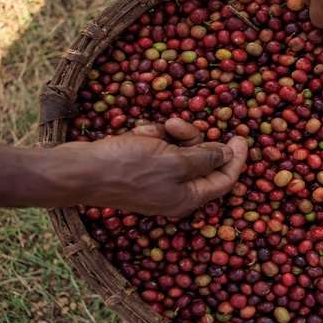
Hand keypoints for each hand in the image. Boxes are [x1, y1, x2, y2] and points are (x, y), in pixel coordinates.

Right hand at [56, 118, 247, 216]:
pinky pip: (158, 145)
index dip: (237, 158)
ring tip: (150, 130)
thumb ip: (205, 157)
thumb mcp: (173, 160)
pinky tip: (136, 133)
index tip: (242, 136)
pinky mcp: (140, 166)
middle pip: (202, 160)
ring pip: (179, 148)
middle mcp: (176, 191)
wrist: (80, 169)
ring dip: (168, 134)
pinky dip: (150, 135)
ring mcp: (157, 179)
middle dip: (191, 138)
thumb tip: (228, 154)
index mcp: (188, 197)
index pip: (225, 180)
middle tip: (175, 125)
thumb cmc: (127, 167)